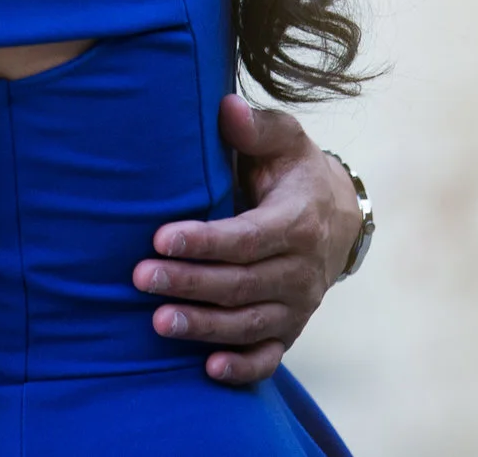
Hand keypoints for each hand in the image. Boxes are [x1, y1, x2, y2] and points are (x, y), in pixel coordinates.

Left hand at [132, 96, 358, 384]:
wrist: (338, 215)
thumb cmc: (293, 171)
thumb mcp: (284, 139)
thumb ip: (256, 126)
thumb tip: (226, 107)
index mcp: (297, 222)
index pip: (247, 238)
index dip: (204, 242)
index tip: (160, 239)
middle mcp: (301, 270)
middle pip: (241, 283)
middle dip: (190, 283)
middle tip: (140, 278)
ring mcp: (297, 305)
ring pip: (249, 323)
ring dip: (204, 326)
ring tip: (158, 322)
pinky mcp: (291, 328)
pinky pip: (269, 356)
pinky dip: (243, 368)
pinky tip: (208, 370)